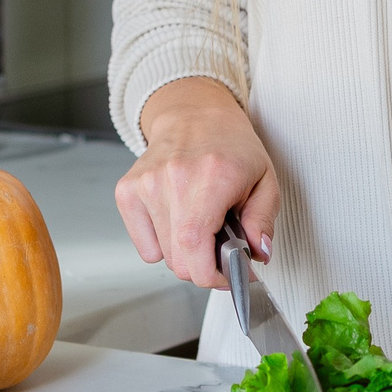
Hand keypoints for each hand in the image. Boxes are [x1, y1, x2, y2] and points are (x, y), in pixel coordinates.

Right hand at [114, 78, 278, 289]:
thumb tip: (258, 254)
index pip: (194, 249)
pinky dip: (161, 243)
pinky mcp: (126, 191)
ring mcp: (145, 185)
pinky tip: (176, 219)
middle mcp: (172, 179)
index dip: (211, 276)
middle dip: (204, 264)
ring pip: (162, 256)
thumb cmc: (231, 147)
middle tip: (219, 246)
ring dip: (184, 252)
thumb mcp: (265, 180)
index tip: (228, 273)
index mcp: (211, 177)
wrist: (194, 115)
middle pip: (179, 261)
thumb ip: (264, 221)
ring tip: (199, 224)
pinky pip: (144, 246)